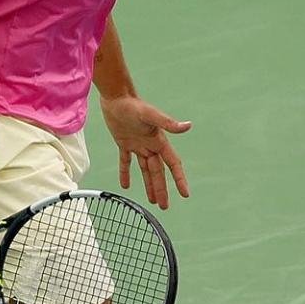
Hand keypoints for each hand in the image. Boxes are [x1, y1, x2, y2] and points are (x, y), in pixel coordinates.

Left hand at [100, 95, 191, 209]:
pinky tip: (126, 185)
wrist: (116, 96)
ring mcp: (138, 145)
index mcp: (159, 141)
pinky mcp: (124, 143)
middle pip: (158, 172)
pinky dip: (126, 173)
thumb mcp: (151, 115)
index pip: (172, 164)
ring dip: (149, 185)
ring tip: (153, 201)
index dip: (179, 179)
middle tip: (165, 206)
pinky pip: (126, 162)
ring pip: (145, 170)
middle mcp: (151, 145)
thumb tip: (188, 126)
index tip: (185, 194)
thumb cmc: (134, 105)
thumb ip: (168, 123)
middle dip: (162, 189)